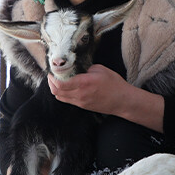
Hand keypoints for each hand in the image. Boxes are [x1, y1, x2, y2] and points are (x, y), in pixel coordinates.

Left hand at [48, 64, 164, 131]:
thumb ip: (85, 68)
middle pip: (56, 91)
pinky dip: (63, 93)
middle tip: (52, 74)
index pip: (60, 83)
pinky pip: (67, 100)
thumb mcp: (100, 69)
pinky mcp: (82, 106)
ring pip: (60, 97)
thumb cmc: (114, 84)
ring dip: (56, 88)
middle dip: (51, 82)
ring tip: (57, 80)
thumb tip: (76, 68)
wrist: (123, 101)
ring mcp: (80, 102)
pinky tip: (66, 87)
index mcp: (84, 83)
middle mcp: (80, 94)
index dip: (52, 77)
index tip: (52, 70)